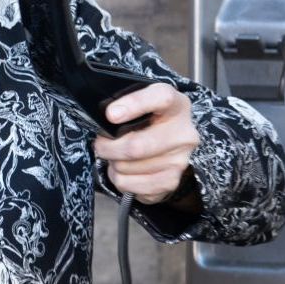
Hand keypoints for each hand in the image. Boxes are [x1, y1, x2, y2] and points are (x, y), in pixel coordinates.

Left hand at [92, 82, 199, 204]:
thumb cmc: (149, 121)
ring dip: (113, 163)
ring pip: (128, 166)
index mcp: (176, 104)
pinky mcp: (171, 182)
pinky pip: (130, 184)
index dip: (134, 104)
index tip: (110, 114)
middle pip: (137, 146)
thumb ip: (126, 105)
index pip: (162, 98)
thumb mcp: (141, 104)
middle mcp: (183, 133)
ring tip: (116, 156)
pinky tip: (124, 170)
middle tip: (101, 144)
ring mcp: (180, 160)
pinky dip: (119, 179)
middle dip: (108, 147)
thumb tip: (104, 119)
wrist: (170, 146)